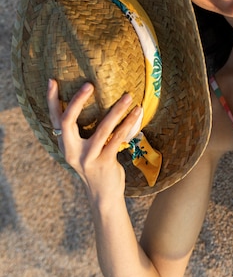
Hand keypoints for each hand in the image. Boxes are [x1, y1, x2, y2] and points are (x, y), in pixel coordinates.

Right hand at [47, 79, 142, 200]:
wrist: (103, 195)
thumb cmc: (94, 165)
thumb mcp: (82, 149)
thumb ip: (80, 132)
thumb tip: (88, 102)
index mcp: (65, 144)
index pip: (55, 119)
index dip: (51, 100)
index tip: (52, 80)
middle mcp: (71, 151)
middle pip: (68, 121)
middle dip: (77, 100)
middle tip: (89, 84)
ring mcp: (87, 158)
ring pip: (102, 129)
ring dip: (117, 110)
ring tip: (128, 96)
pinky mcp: (104, 163)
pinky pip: (117, 139)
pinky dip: (128, 124)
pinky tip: (137, 112)